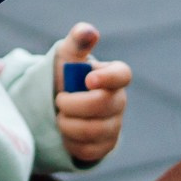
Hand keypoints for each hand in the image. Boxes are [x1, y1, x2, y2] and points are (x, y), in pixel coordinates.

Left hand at [50, 23, 130, 164]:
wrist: (58, 107)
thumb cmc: (66, 77)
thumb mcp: (67, 56)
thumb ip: (77, 42)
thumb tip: (88, 31)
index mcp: (114, 76)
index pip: (122, 75)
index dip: (108, 78)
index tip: (88, 80)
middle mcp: (119, 101)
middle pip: (103, 105)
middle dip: (74, 104)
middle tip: (59, 101)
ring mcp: (115, 125)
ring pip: (94, 131)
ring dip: (69, 124)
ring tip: (61, 117)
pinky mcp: (106, 146)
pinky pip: (89, 149)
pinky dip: (71, 142)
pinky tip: (67, 133)